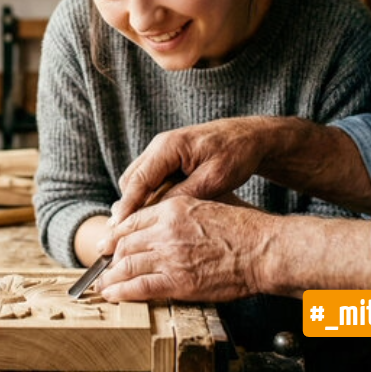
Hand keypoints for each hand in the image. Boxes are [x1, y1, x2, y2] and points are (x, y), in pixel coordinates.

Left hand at [95, 195, 268, 302]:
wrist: (263, 250)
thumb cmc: (243, 228)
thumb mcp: (207, 204)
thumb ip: (181, 208)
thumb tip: (164, 212)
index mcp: (172, 209)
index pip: (132, 220)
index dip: (115, 234)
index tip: (107, 242)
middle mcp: (166, 231)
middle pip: (125, 243)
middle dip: (108, 256)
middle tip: (101, 264)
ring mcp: (170, 257)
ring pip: (127, 265)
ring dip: (111, 277)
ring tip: (103, 284)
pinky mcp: (178, 282)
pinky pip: (140, 287)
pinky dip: (122, 292)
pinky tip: (113, 294)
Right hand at [110, 117, 274, 223]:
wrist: (251, 137)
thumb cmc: (237, 154)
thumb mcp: (214, 179)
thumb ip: (185, 195)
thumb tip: (158, 214)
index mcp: (168, 146)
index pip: (138, 180)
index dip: (127, 206)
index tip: (118, 229)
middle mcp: (160, 146)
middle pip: (132, 180)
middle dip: (126, 207)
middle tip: (123, 234)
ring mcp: (162, 151)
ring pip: (138, 181)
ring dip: (137, 203)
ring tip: (135, 230)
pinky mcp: (168, 158)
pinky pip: (151, 179)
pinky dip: (149, 197)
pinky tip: (154, 217)